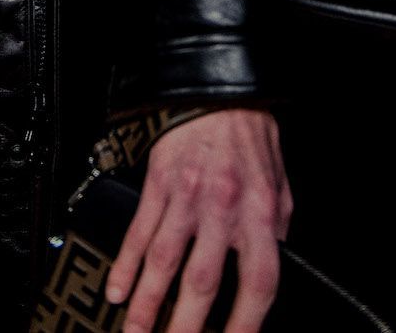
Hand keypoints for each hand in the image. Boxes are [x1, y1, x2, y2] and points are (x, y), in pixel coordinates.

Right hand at [106, 107, 291, 332]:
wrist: (214, 88)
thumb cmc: (249, 134)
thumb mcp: (278, 184)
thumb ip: (275, 230)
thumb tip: (275, 268)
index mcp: (259, 213)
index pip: (259, 282)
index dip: (247, 322)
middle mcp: (222, 208)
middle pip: (203, 282)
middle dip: (185, 326)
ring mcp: (186, 196)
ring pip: (164, 261)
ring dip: (147, 303)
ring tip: (134, 332)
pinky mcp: (158, 182)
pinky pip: (141, 230)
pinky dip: (126, 262)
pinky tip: (116, 288)